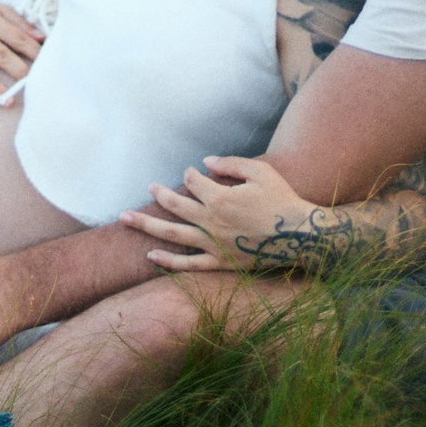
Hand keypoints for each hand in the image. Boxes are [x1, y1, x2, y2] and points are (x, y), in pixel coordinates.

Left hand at [120, 155, 316, 272]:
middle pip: (174, 205)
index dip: (190, 174)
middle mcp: (212, 221)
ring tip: (125, 218)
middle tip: (149, 187)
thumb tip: (204, 161)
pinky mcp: (221, 263)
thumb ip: (231, 163)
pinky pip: (189, 265)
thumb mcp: (261, 171)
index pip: (193, 181)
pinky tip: (150, 256)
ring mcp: (214, 244)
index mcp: (220, 197)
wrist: (300, 234)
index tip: (194, 173)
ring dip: (147, 224)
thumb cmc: (282, 199)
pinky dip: (168, 261)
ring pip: (173, 234)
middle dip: (158, 194)